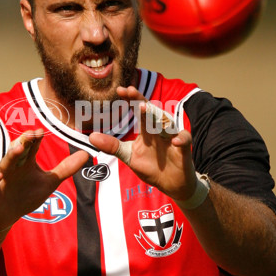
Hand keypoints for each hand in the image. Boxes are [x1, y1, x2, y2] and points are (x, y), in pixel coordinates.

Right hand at [0, 129, 88, 229]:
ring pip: (5, 162)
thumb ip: (66, 168)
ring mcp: (1, 175)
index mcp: (26, 161)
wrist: (5, 215)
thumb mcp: (49, 182)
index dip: (36, 139)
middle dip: (24, 142)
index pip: (31, 146)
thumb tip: (86, 154)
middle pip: (18, 150)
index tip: (41, 131)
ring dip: (10, 155)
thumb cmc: (26, 195)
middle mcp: (13, 165)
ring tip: (18, 149)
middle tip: (32, 134)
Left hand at [89, 86, 197, 201]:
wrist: (170, 184)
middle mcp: (159, 129)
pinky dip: (181, 139)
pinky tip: (175, 140)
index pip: (139, 109)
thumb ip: (112, 146)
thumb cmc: (151, 167)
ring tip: (144, 108)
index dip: (131, 99)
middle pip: (151, 111)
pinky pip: (185, 140)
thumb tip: (91, 137)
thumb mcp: (129, 156)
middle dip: (141, 100)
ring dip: (156, 116)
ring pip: (166, 122)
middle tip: (130, 91)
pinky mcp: (184, 149)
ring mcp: (172, 138)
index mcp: (147, 128)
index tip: (120, 90)